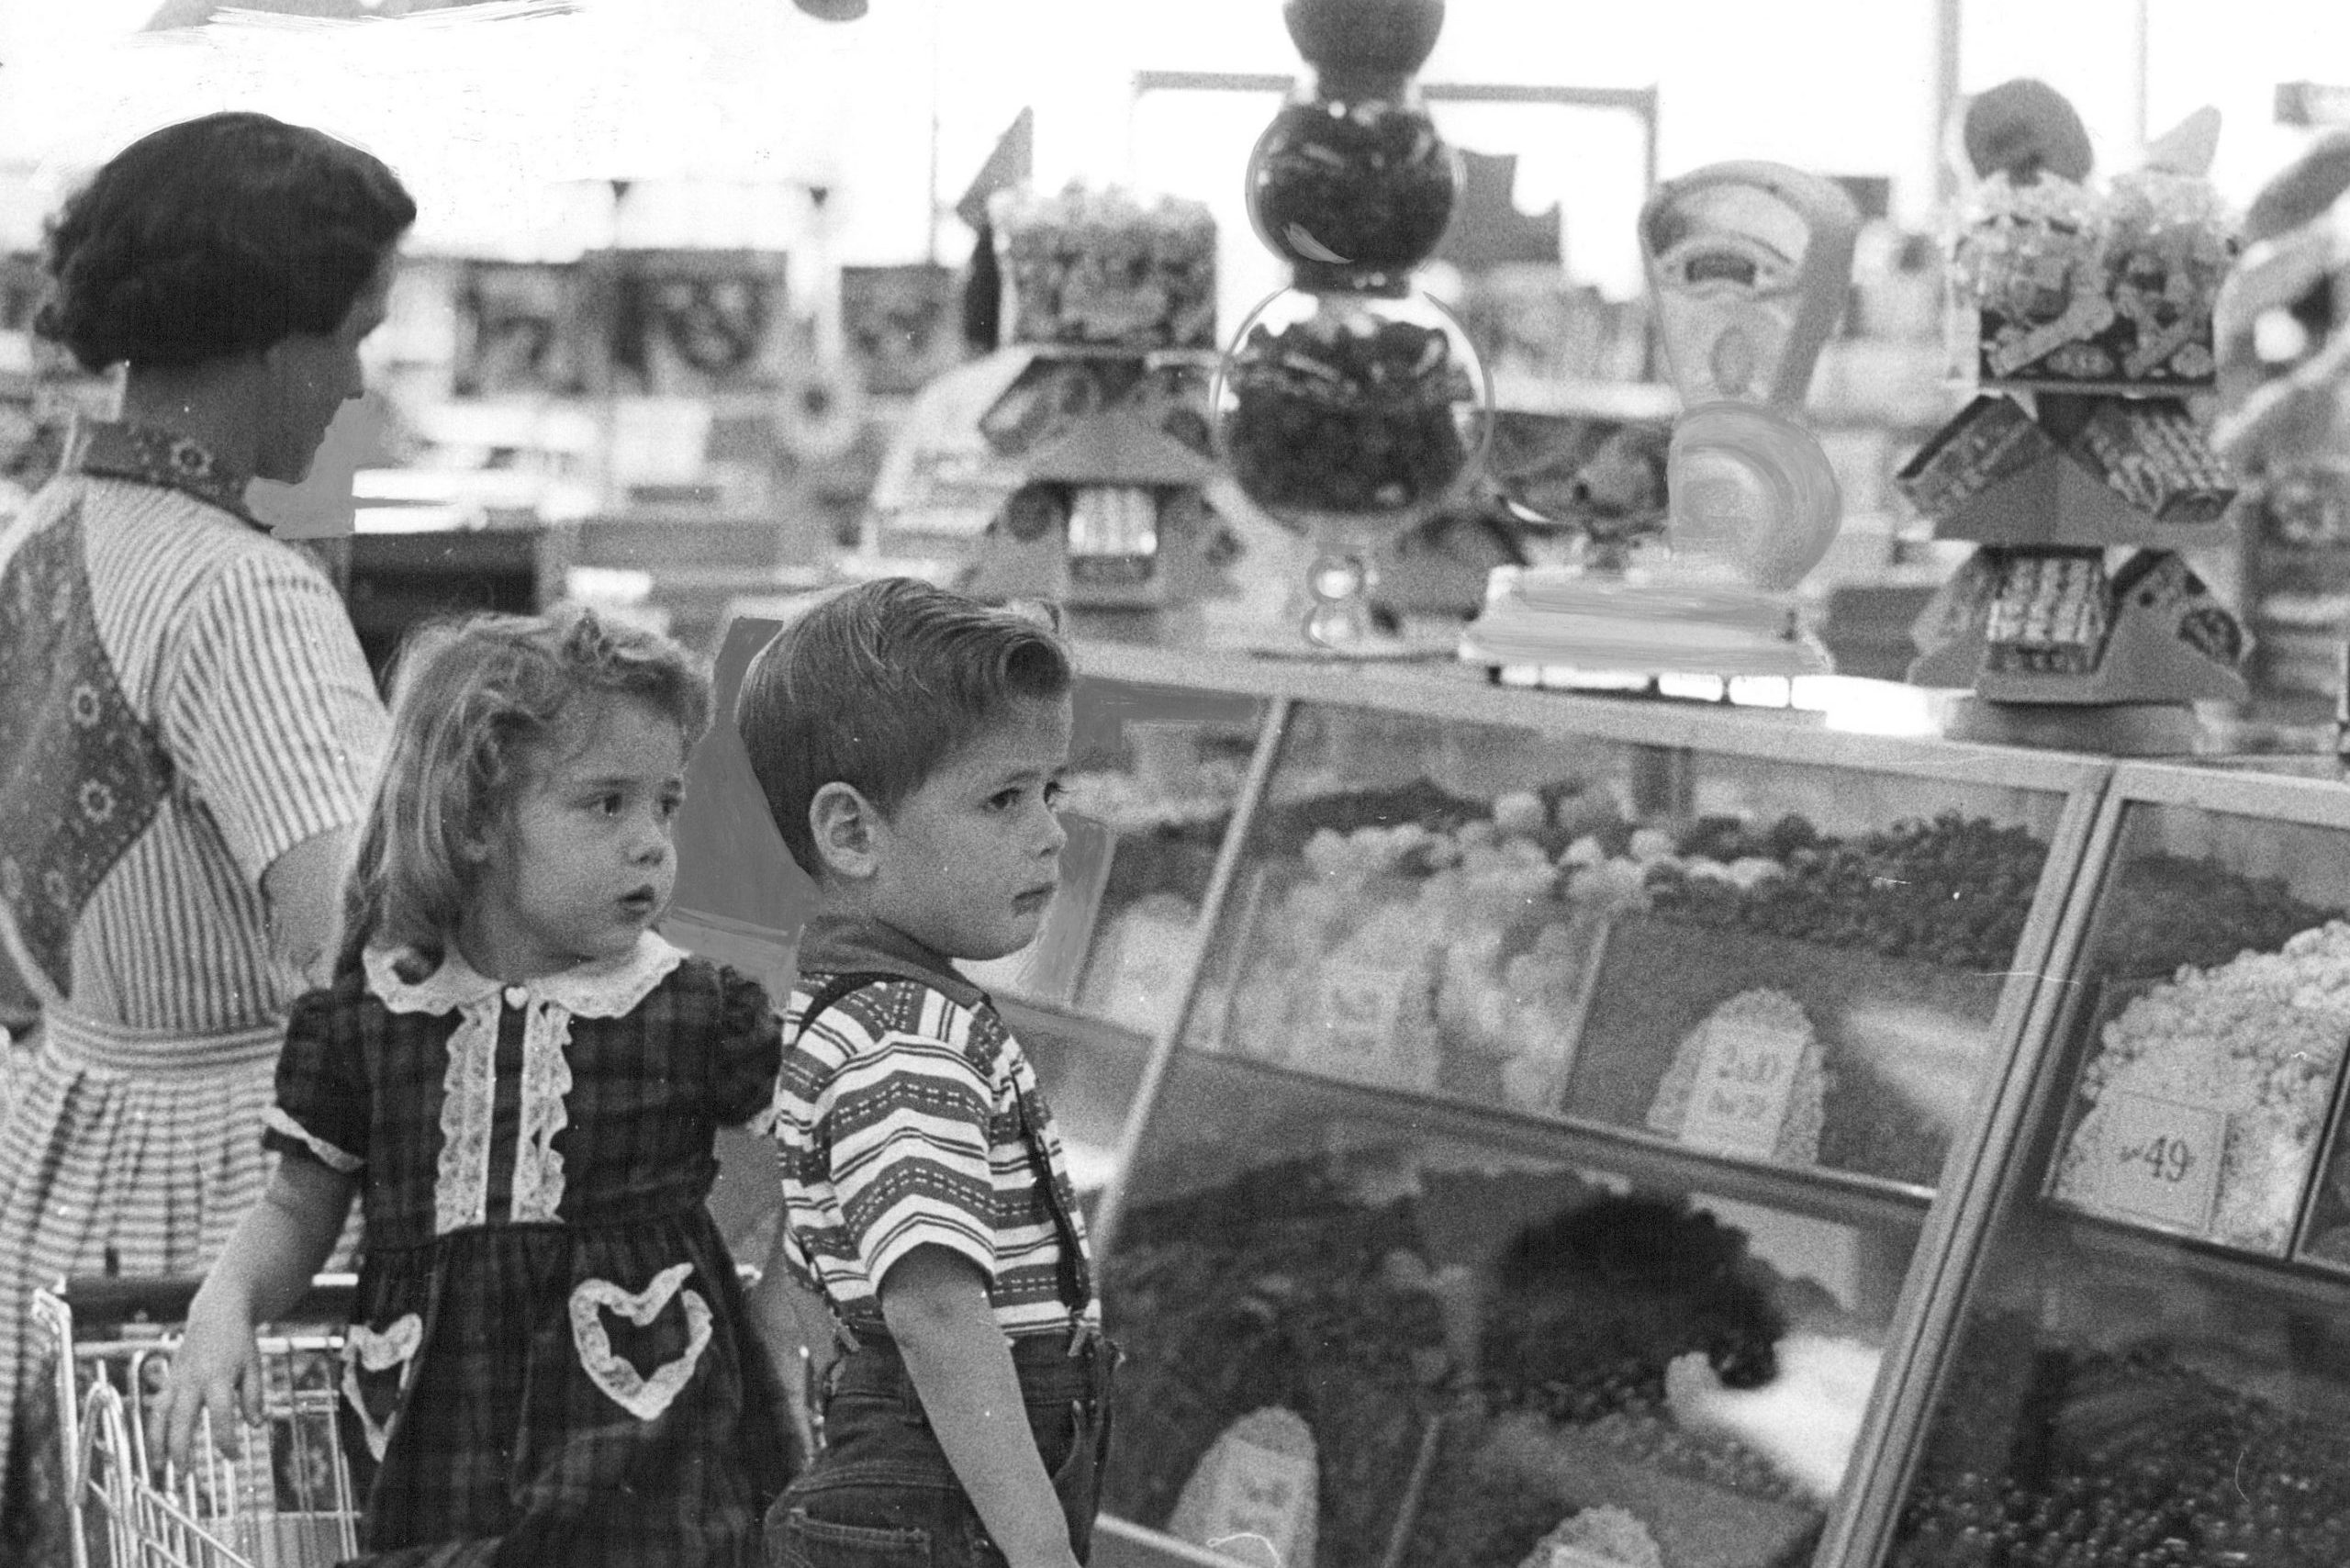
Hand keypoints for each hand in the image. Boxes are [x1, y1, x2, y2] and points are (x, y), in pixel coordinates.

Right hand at [158, 1293, 262, 1470]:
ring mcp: (177, 1379)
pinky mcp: (168, 1379)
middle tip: (184, 1475)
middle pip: (182, 1418)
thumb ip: (255, 1396)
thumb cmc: (239, 1341)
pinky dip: (153, 1429)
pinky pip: (156, 1407)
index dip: (225, 1438)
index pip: (221, 1414)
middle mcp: (193, 1379)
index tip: (231, 1457)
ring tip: (159, 1468)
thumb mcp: (254, 1364)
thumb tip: (256, 1425)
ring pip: (160, 1414)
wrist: (217, 1313)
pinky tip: (155, 1448)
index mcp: (219, 1376)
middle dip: (181, 1448)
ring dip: (157, 1442)